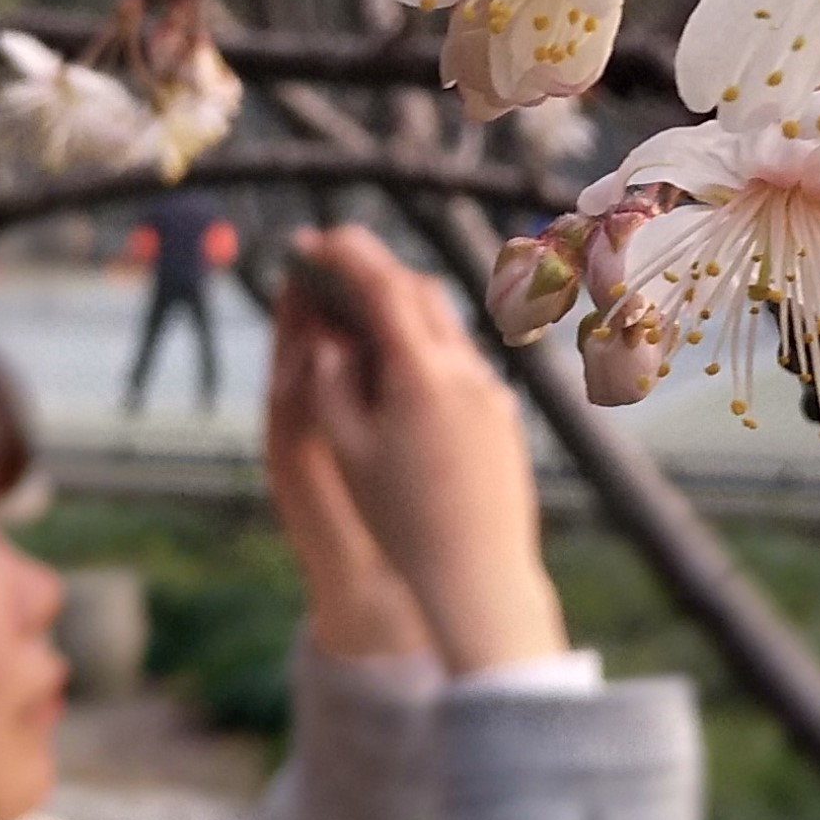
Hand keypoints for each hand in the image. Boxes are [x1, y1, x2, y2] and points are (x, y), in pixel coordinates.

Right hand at [270, 227, 567, 676]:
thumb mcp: (348, 449)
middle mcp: (465, 372)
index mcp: (422, 375)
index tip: (314, 242)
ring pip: (444, 331)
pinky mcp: (504, 416)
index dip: (346, 256)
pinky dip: (426, 354)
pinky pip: (461, 366)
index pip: (383, 287)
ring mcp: (491, 393)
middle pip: (421, 294)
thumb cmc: (403, 522)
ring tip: (359, 330)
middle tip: (332, 275)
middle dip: (375, 276)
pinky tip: (398, 383)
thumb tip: (329, 337)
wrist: (478, 577)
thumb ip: (332, 382)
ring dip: (402, 318)